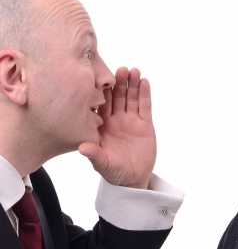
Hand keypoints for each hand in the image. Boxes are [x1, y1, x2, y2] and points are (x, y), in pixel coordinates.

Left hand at [78, 67, 155, 188]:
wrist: (133, 179)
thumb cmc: (114, 171)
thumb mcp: (102, 163)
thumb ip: (94, 154)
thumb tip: (82, 147)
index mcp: (102, 125)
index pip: (100, 104)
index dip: (102, 91)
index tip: (101, 78)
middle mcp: (115, 119)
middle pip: (117, 96)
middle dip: (118, 82)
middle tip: (120, 69)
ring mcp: (131, 120)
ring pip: (131, 98)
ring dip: (132, 84)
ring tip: (134, 71)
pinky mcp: (145, 124)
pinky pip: (144, 106)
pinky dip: (144, 94)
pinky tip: (144, 82)